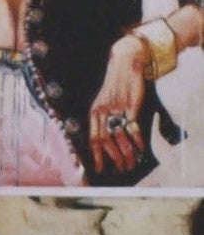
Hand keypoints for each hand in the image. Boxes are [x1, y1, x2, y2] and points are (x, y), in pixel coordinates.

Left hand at [90, 44, 150, 173]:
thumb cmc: (115, 86)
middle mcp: (103, 112)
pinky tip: (141, 149)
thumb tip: (106, 139)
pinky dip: (137, 140)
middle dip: (114, 159)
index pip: (92, 138)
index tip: (99, 169)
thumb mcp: (104, 103)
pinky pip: (133, 127)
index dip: (96, 156)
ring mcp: (117, 109)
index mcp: (94, 113)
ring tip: (132, 164)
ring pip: (119, 137)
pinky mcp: (130, 105)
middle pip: (106, 141)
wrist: (124, 64)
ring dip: (126, 153)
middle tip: (122, 170)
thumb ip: (104, 120)